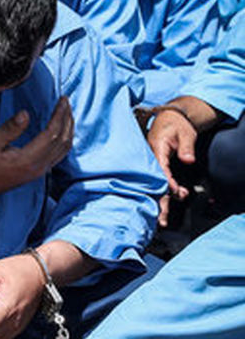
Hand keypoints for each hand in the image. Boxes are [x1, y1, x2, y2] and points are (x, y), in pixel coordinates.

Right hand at [0, 97, 73, 212]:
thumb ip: (9, 129)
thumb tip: (25, 114)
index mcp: (27, 160)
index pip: (51, 134)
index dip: (59, 116)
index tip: (62, 100)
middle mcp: (38, 167)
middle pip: (62, 140)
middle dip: (67, 118)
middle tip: (65, 101)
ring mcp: (41, 171)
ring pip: (64, 148)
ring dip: (69, 128)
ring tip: (66, 111)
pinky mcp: (39, 171)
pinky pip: (60, 154)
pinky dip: (65, 138)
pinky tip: (62, 129)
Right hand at [146, 109, 197, 226]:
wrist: (169, 118)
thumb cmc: (176, 125)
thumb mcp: (185, 133)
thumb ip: (186, 147)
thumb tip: (187, 160)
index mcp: (156, 149)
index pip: (160, 169)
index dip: (166, 182)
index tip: (174, 192)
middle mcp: (151, 159)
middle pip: (153, 184)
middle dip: (158, 202)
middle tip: (160, 220)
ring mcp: (152, 164)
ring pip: (154, 186)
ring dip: (160, 201)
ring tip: (162, 220)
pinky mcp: (155, 166)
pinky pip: (157, 181)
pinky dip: (164, 192)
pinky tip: (175, 197)